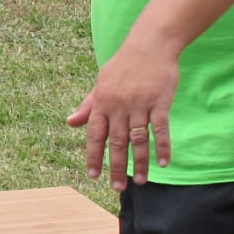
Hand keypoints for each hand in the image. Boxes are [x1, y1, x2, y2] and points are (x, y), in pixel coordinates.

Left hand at [66, 44, 176, 191]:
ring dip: (139, 162)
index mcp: (102, 102)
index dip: (94, 156)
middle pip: (117, 141)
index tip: (93, 175)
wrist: (149, 45)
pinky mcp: (160, 101)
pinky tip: (163, 163)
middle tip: (117, 187)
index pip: (95, 134)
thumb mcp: (101, 83)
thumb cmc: (123, 66)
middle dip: (116, 166)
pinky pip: (161, 128)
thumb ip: (88, 106)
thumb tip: (70, 123)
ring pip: (139, 139)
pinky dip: (162, 146)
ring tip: (140, 181)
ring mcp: (140, 104)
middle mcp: (119, 106)